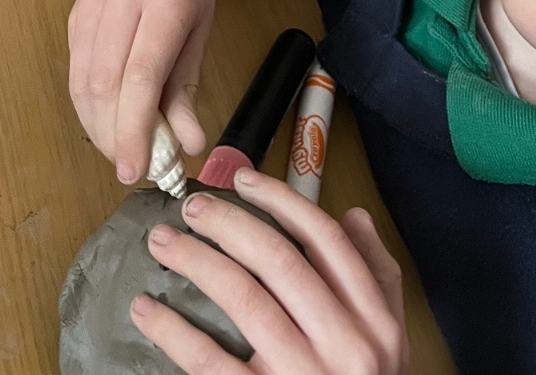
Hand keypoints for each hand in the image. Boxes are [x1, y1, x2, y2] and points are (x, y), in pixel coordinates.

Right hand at [68, 0, 215, 184]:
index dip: (133, 130)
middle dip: (112, 136)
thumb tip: (187, 146)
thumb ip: (188, 91)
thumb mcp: (201, 34)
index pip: (141, 77)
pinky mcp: (75, 13)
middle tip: (129, 166)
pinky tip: (102, 120)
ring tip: (116, 148)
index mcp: (165, 2)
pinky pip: (74, 69)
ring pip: (82, 81)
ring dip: (95, 126)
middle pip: (105, 84)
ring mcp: (92, 3)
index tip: (135, 170)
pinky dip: (86, 104)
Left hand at [136, 172, 409, 374]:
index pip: (325, 240)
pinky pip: (211, 361)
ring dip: (195, 261)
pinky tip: (146, 310)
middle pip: (279, 260)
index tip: (242, 180)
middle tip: (192, 207)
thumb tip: (352, 217)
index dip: (280, 200)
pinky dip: (173, 331)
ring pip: (243, 298)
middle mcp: (345, 345)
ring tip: (163, 243)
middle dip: (228, 223)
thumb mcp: (389, 340)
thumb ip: (376, 276)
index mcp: (374, 320)